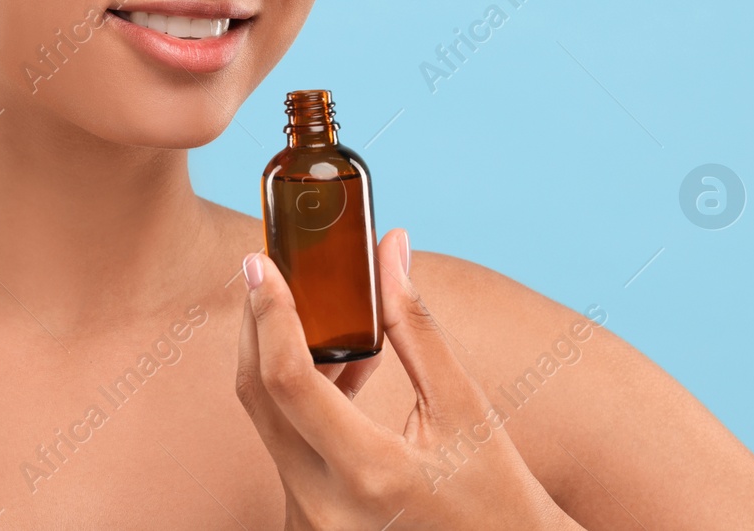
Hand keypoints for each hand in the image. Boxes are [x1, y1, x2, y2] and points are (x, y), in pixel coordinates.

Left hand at [236, 229, 579, 530]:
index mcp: (368, 473)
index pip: (288, 379)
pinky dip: (297, 400)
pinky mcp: (303, 522)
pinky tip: (334, 371)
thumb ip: (414, 325)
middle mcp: (322, 505)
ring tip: (315, 313)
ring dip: (279, 359)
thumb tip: (388, 249)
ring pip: (266, 420)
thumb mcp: (464, 407)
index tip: (263, 262)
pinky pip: (282, 447)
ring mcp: (307, 521)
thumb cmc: (495, 494)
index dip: (269, 312)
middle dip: (257, 324)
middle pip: (258, 395)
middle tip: (269, 271)